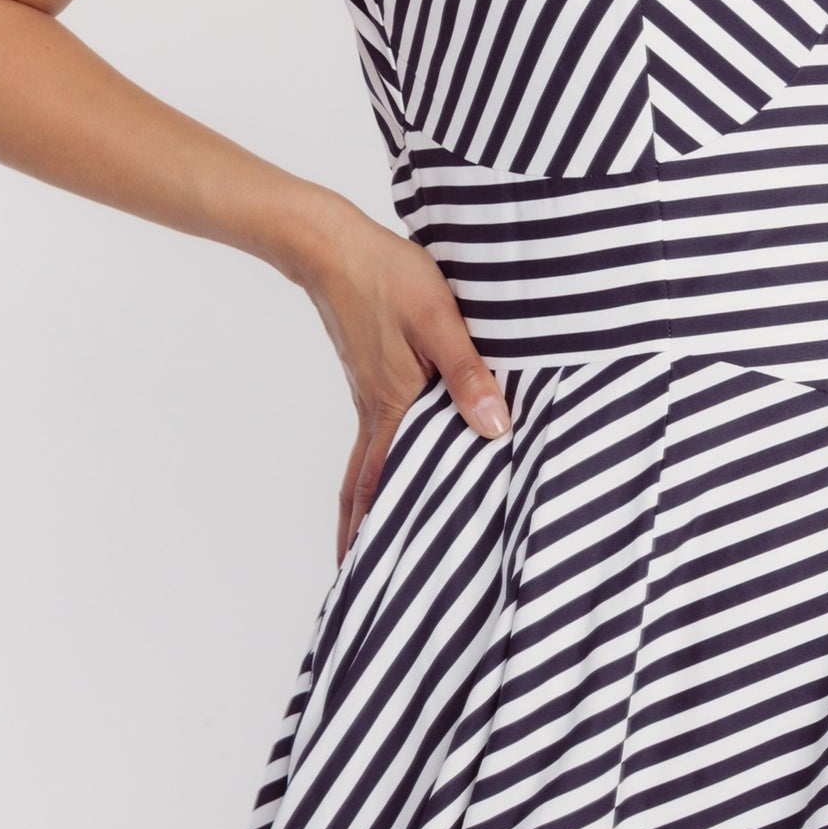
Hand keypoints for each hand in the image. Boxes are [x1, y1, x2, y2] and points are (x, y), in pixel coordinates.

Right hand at [290, 197, 510, 565]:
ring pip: (366, 468)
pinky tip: (393, 473)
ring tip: (370, 545)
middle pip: (364, 491)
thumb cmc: (388, 277)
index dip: (377, 534)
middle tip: (361, 585)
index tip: (372, 581)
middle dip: (362, 539)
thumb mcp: (439, 320)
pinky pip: (373, 440)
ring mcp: (368, 398)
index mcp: (391, 409)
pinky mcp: (371, 380)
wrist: (331, 244)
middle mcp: (374, 413)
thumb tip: (495, 429)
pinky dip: (375, 471)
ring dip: (366, 508)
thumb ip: (468, 373)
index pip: (383, 488)